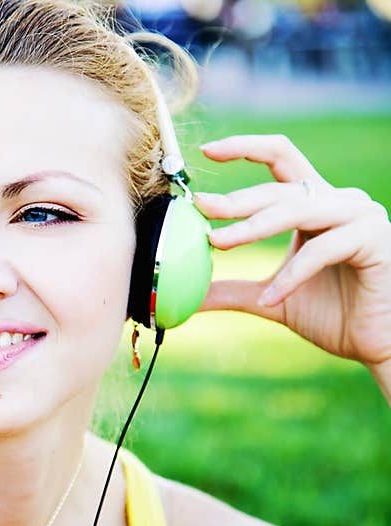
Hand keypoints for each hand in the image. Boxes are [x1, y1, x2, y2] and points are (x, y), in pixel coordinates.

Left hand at [193, 134, 390, 368]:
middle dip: (235, 199)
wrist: (375, 344)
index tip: (207, 151)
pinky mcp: (374, 239)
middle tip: (201, 207)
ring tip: (217, 243)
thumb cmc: (331, 315)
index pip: (280, 157)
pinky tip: (269, 298)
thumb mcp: (268, 298)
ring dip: (252, 227)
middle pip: (279, 187)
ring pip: (296, 209)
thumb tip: (187, 295)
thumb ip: (231, 290)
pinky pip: (322, 249)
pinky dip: (290, 274)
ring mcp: (359, 216)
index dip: (245, 147)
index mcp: (313, 204)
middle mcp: (338, 201)